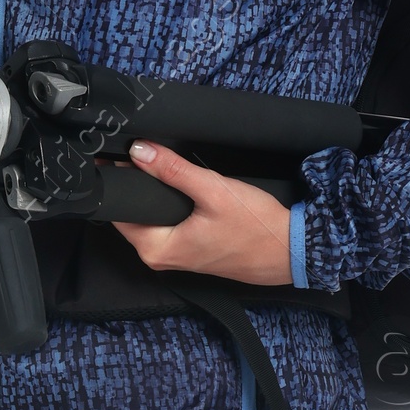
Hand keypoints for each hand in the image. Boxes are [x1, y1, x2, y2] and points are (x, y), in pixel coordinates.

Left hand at [111, 141, 293, 286]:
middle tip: (145, 152)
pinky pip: (167, 225)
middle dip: (136, 184)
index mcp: (156, 250)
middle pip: (133, 214)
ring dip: (154, 194)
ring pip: (151, 218)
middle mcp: (160, 258)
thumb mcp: (213, 190)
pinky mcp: (190, 251)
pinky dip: (169, 206)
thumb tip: (140, 151)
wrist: (290, 250)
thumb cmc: (255, 228)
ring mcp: (176, 256)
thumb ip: (173, 170)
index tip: (119, 154)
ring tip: (163, 166)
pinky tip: (181, 187)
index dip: (118, 180)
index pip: (119, 211)